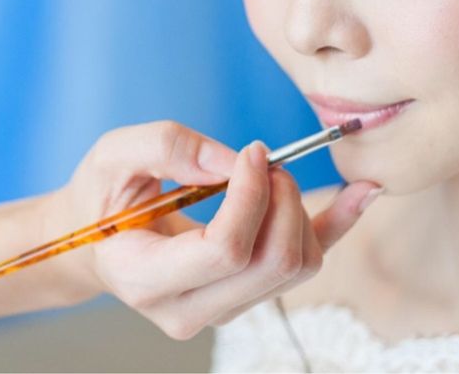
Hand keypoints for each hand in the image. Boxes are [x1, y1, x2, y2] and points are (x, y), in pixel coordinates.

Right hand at [61, 120, 379, 339]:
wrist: (96, 238)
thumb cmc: (101, 196)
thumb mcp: (112, 156)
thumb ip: (165, 146)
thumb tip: (233, 161)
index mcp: (144, 279)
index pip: (224, 251)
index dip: (250, 195)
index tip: (251, 152)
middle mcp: (186, 310)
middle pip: (271, 264)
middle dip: (282, 199)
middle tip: (264, 160)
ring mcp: (220, 311)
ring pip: (296, 267)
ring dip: (299, 208)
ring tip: (272, 174)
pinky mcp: (247, 296)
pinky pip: (309, 264)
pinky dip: (338, 224)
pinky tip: (362, 192)